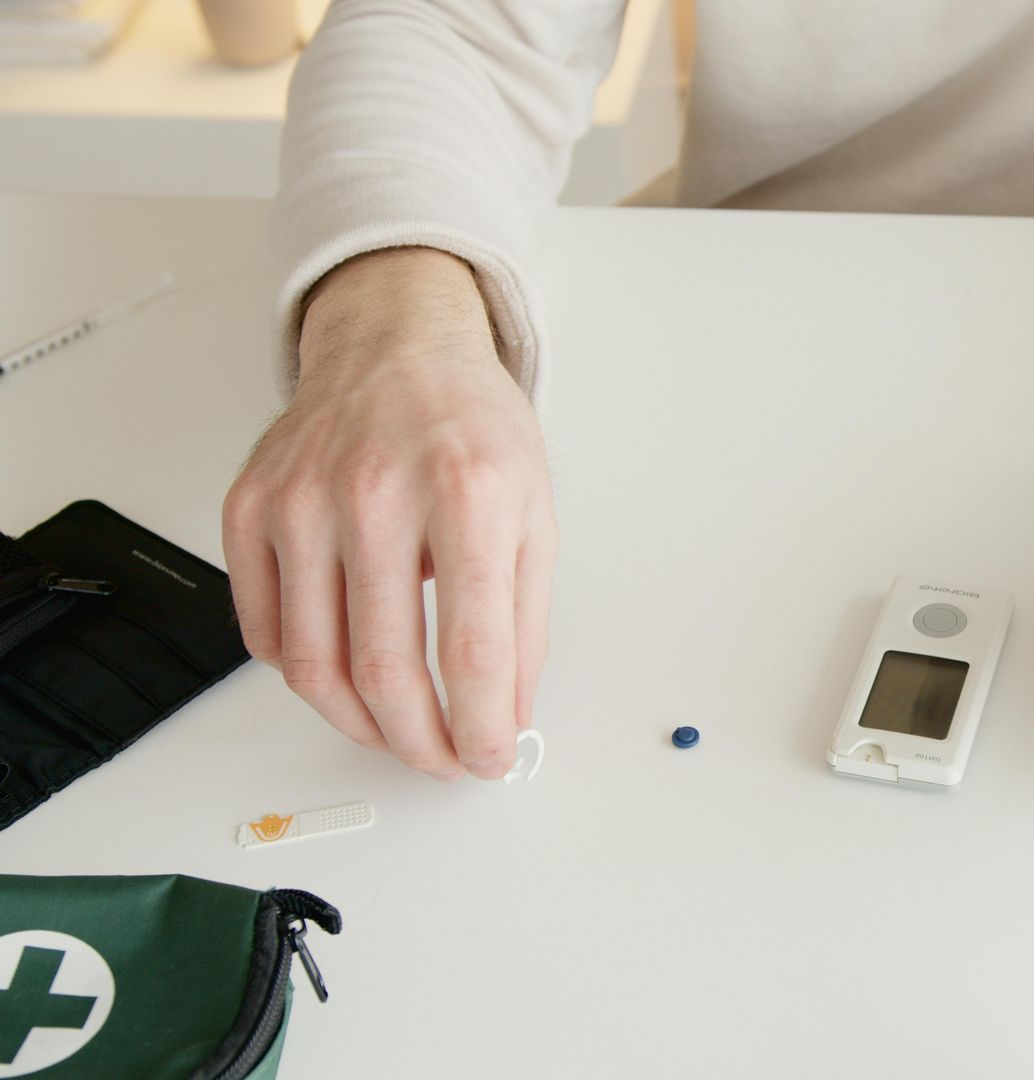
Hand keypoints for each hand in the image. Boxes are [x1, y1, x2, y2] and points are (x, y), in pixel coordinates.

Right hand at [223, 247, 556, 780]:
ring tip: (397, 733)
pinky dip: (304, 674)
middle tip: (442, 761)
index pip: (472, 649)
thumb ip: (525, 620)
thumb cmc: (471, 428)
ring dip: (359, 724)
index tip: (491, 759)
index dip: (483, 727)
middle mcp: (375, 493)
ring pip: (313, 666)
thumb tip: (508, 712)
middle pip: (383, 670)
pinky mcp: (249, 508)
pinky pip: (264, 631)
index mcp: (467, 493)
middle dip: (418, 743)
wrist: (397, 346)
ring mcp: (301, 500)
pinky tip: (344, 673)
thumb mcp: (535, 514)